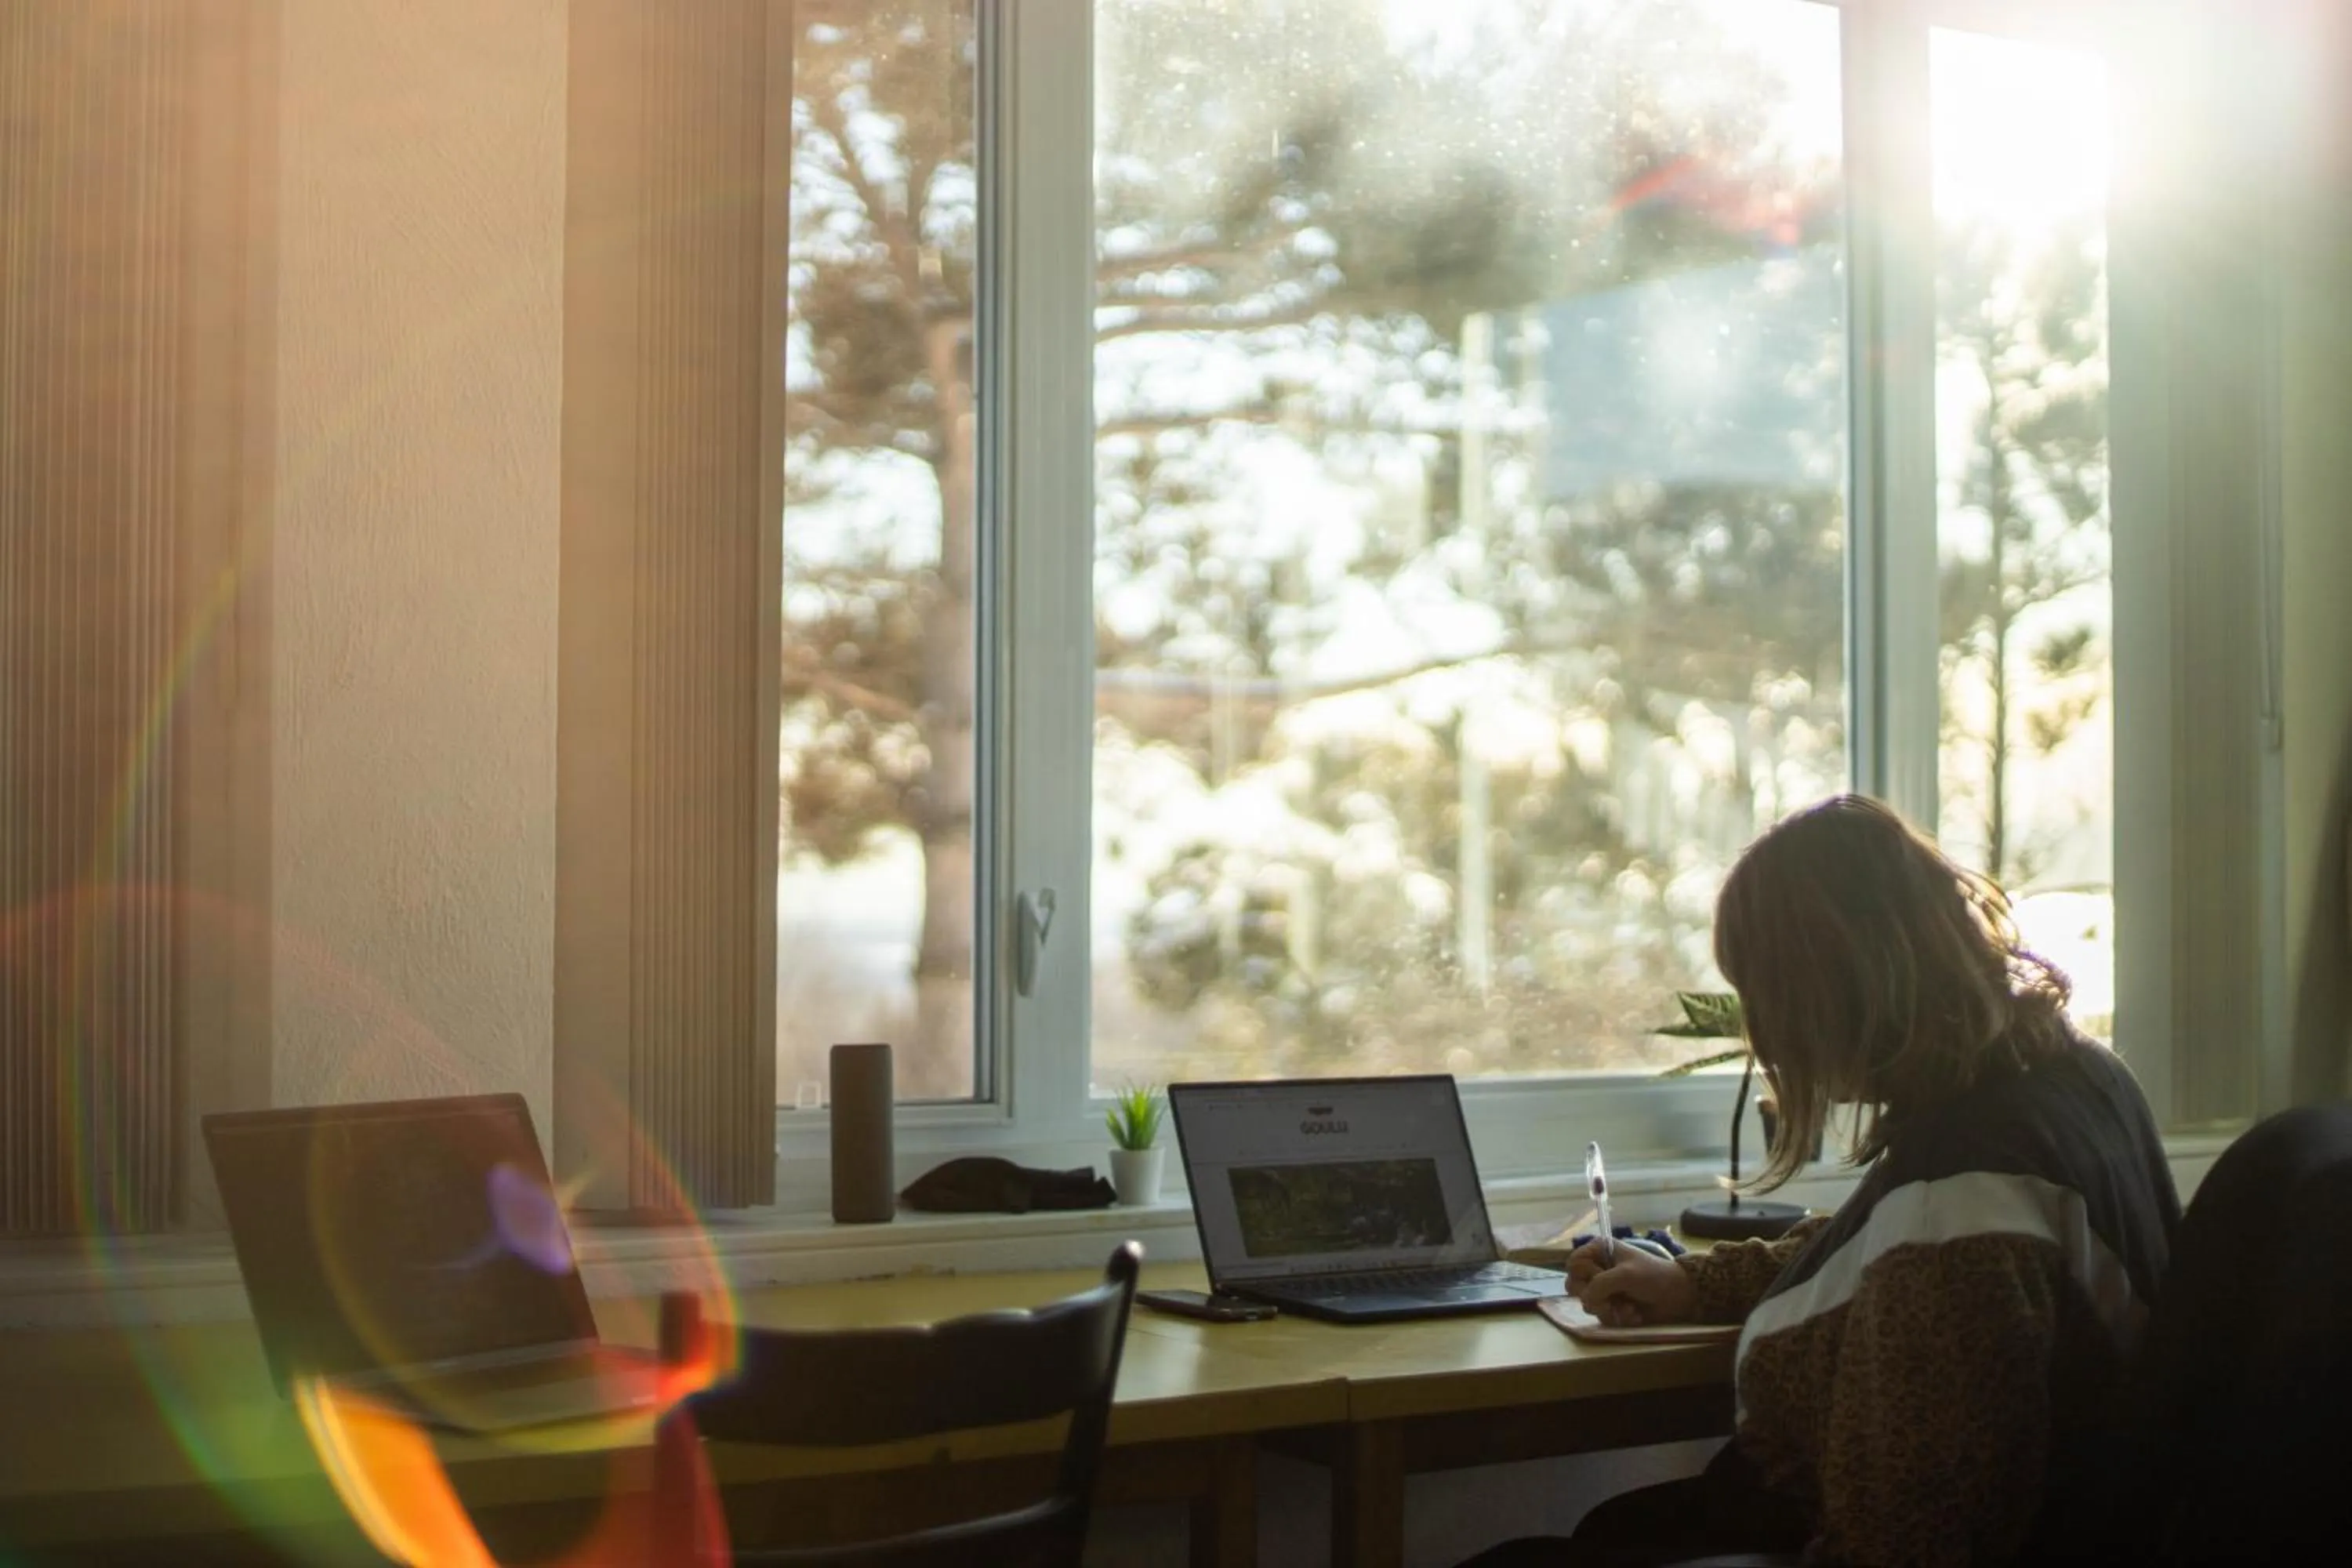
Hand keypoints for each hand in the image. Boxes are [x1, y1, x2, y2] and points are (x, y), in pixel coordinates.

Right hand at [1568, 1238, 1696, 1326]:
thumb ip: (1599, 1285)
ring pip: (1588, 1305)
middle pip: (1575, 1286)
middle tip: (1613, 1298)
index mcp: (1599, 1251)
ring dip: (1610, 1309)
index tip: (1599, 1278)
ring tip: (1629, 1308)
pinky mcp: (1611, 1306)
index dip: (1583, 1275)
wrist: (1678, 1295)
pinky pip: (1601, 1316)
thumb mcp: (1625, 1275)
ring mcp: (1604, 1288)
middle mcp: (1598, 1268)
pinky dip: (1618, 1317)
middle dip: (1596, 1297)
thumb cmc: (1653, 1276)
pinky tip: (1634, 1314)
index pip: (1573, 1264)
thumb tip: (1585, 1301)